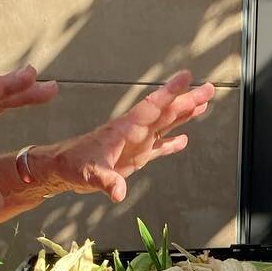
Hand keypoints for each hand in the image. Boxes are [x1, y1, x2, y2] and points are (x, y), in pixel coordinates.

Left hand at [46, 71, 214, 201]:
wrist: (61, 169)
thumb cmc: (72, 165)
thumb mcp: (87, 175)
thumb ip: (106, 181)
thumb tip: (120, 193)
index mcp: (124, 130)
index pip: (150, 108)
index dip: (169, 93)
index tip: (186, 77)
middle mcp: (134, 133)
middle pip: (165, 113)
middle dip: (187, 100)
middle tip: (210, 88)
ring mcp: (136, 144)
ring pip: (165, 125)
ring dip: (184, 115)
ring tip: (204, 103)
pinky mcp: (135, 157)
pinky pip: (158, 147)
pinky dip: (171, 144)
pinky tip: (184, 140)